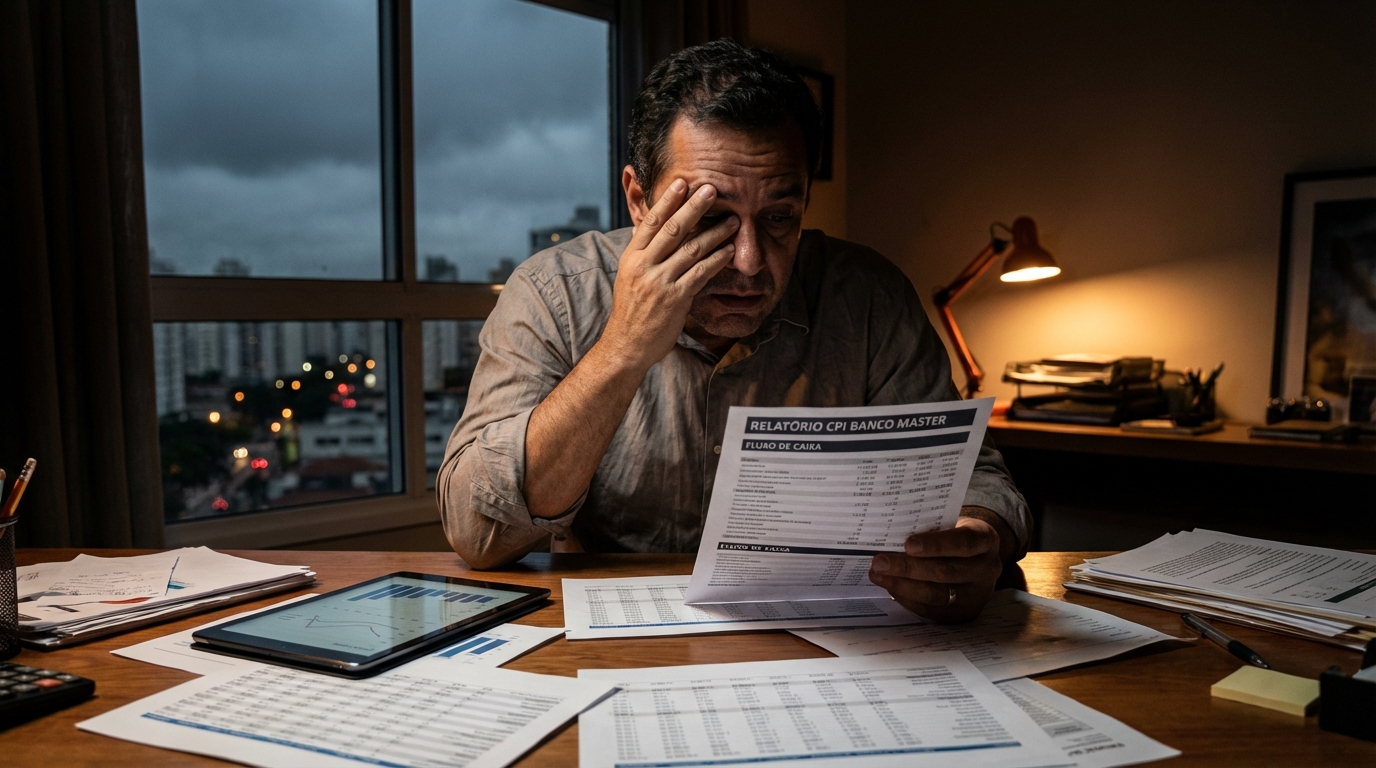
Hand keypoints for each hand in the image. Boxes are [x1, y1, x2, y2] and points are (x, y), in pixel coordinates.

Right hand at [600, 179, 739, 370]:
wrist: (626, 346)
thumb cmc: (631, 311)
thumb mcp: (629, 277)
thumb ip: (642, 254)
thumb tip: (648, 232)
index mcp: (631, 257)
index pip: (650, 222)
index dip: (668, 201)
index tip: (682, 183)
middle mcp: (644, 266)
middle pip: (672, 229)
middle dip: (694, 207)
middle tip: (713, 189)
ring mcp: (659, 283)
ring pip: (690, 250)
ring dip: (715, 233)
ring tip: (733, 221)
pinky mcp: (675, 299)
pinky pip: (700, 274)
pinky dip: (716, 260)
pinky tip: (730, 251)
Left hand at [868, 516, 1003, 622]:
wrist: (976, 557)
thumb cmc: (955, 534)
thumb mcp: (951, 523)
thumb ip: (929, 527)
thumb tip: (890, 531)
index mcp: (986, 539)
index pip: (964, 542)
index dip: (937, 544)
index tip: (908, 544)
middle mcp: (987, 569)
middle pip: (946, 572)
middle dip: (908, 568)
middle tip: (880, 562)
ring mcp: (978, 595)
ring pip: (937, 594)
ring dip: (902, 585)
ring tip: (878, 575)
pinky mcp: (964, 613)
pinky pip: (932, 610)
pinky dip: (908, 599)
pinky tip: (891, 587)